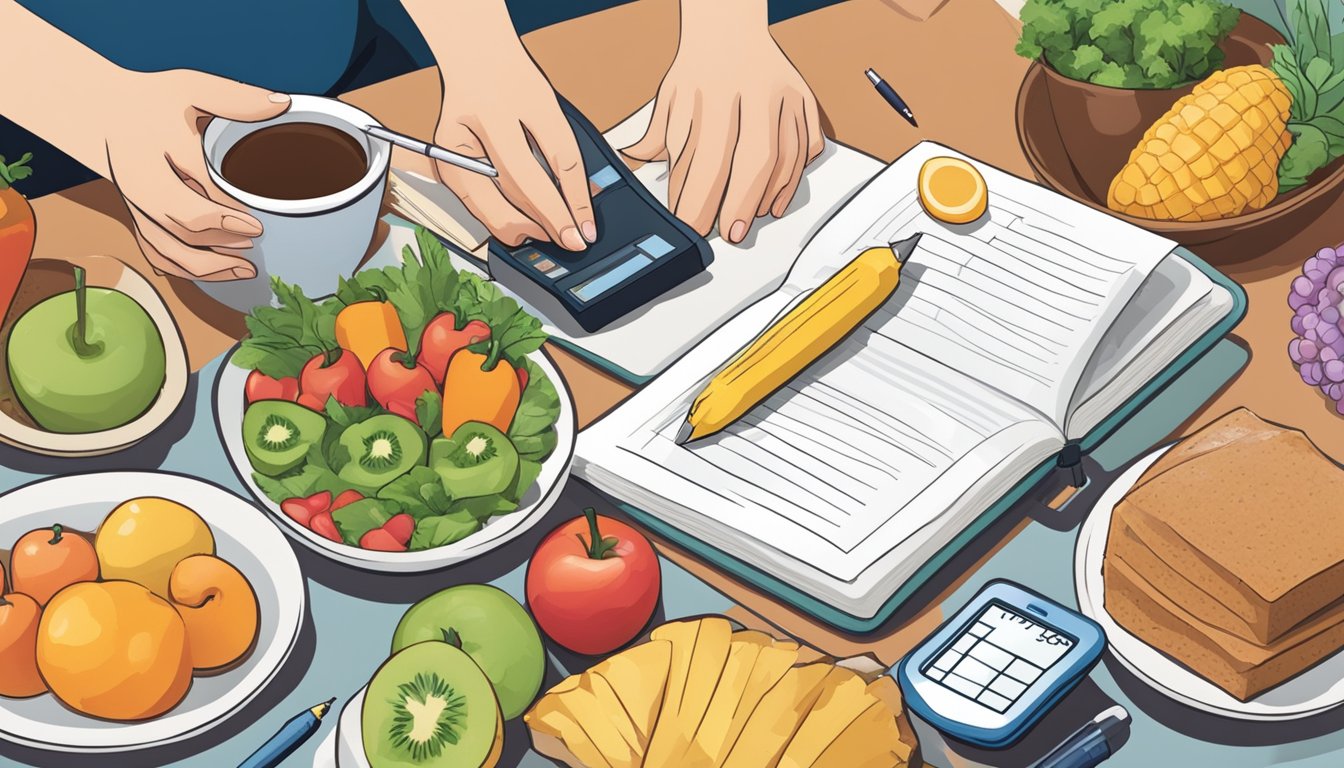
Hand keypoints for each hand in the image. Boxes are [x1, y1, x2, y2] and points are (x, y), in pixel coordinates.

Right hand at [105, 70, 290, 279]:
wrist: (104, 111)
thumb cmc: (153, 99)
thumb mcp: (192, 87)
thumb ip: (237, 98)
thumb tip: (284, 103)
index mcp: (154, 151)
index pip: (191, 189)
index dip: (224, 214)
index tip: (256, 225)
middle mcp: (140, 184)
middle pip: (178, 224)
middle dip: (219, 240)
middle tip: (254, 242)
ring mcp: (136, 206)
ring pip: (165, 248)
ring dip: (205, 265)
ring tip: (245, 269)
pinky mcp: (137, 218)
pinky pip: (157, 254)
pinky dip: (186, 270)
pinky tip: (218, 273)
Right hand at [430, 38, 593, 249]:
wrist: (474, 58)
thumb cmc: (512, 81)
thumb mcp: (548, 110)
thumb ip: (563, 160)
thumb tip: (579, 208)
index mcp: (491, 113)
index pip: (530, 175)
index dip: (561, 210)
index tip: (581, 234)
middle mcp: (462, 138)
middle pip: (507, 197)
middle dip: (544, 224)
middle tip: (569, 237)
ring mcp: (448, 157)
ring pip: (489, 213)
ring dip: (523, 228)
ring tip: (548, 229)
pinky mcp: (445, 169)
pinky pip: (478, 209)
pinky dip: (503, 218)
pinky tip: (525, 220)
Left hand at [624, 25, 823, 242]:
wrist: (728, 27)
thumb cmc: (697, 68)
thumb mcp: (668, 100)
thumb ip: (654, 143)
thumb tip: (638, 178)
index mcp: (712, 91)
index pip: (708, 158)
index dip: (702, 200)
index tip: (694, 228)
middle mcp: (753, 90)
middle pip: (754, 159)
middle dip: (741, 204)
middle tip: (732, 234)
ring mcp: (783, 94)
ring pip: (786, 156)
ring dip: (768, 196)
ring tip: (751, 220)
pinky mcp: (803, 99)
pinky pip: (806, 146)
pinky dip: (793, 178)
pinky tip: (774, 199)